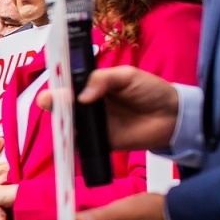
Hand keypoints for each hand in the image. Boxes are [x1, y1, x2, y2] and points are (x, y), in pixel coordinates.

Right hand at [39, 66, 178, 151]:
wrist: (171, 116)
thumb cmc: (150, 90)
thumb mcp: (127, 76)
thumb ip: (103, 80)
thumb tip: (81, 97)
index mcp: (92, 86)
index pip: (68, 84)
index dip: (57, 85)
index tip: (51, 87)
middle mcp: (87, 105)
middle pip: (62, 104)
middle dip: (52, 103)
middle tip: (48, 101)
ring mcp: (91, 124)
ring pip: (67, 123)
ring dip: (60, 122)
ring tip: (59, 118)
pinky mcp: (98, 142)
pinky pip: (79, 143)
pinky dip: (71, 142)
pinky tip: (69, 137)